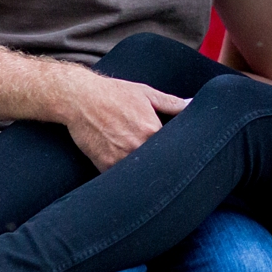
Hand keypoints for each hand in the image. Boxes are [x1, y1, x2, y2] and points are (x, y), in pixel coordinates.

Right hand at [60, 71, 188, 171]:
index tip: (177, 154)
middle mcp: (138, 147)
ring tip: (142, 163)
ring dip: (143, 170)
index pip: (172, 149)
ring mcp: (121, 158)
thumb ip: (171, 103)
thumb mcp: (145, 93)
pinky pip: (121, 177)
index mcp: (152, 129)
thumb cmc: (113, 94)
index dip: (175, 152)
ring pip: (140, 173)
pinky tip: (126, 167)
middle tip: (161, 161)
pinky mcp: (105, 166)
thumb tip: (192, 104)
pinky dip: (125, 175)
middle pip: (157, 163)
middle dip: (160, 163)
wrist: (79, 100)